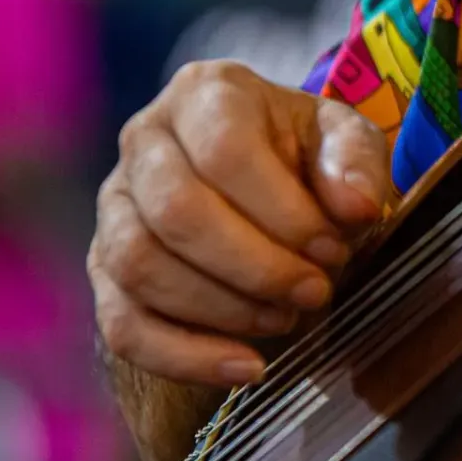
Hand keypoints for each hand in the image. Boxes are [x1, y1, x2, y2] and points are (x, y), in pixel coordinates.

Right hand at [89, 61, 393, 386]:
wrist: (264, 190)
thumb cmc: (306, 158)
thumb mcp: (346, 143)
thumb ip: (357, 163)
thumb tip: (356, 207)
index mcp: (205, 93)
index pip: (226, 150)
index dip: (283, 211)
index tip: (334, 249)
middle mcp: (144, 140)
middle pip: (176, 211)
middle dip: (255, 266)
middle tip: (314, 292)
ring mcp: (114, 205)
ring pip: (140, 266)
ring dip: (222, 308)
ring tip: (285, 319)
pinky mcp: (105, 269)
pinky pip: (122, 324)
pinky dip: (184, 356)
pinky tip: (247, 367)